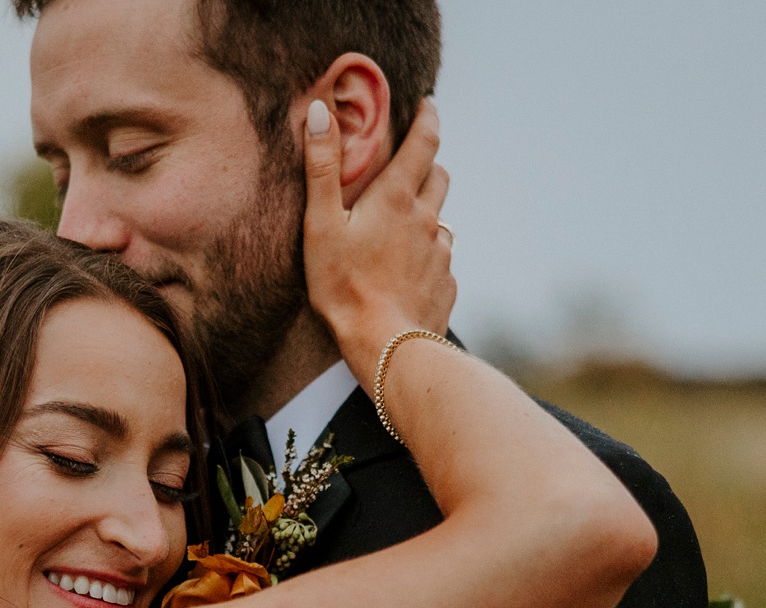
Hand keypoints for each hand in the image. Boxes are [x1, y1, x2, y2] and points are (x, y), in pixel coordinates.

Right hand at [302, 97, 455, 380]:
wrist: (385, 345)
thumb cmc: (344, 286)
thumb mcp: (321, 225)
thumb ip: (321, 168)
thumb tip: (320, 111)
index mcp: (396, 198)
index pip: (424, 142)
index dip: (428, 118)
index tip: (428, 104)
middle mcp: (427, 219)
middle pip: (439, 177)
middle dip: (428, 164)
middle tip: (411, 164)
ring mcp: (440, 252)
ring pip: (441, 218)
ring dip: (427, 212)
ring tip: (403, 225)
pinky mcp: (445, 283)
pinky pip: (441, 258)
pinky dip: (428, 253)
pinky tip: (408, 270)